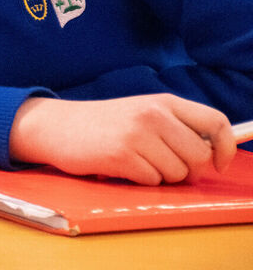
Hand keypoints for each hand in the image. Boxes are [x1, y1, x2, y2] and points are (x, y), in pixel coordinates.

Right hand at [9, 94, 235, 184]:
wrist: (57, 126)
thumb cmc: (104, 124)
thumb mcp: (142, 112)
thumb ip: (176, 126)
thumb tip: (211, 155)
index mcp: (163, 102)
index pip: (216, 122)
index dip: (226, 147)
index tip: (217, 163)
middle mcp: (153, 115)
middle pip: (199, 156)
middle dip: (188, 171)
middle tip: (165, 168)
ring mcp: (137, 135)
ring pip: (177, 173)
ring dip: (162, 177)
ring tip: (138, 163)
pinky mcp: (121, 156)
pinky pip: (152, 181)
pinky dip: (141, 180)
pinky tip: (122, 167)